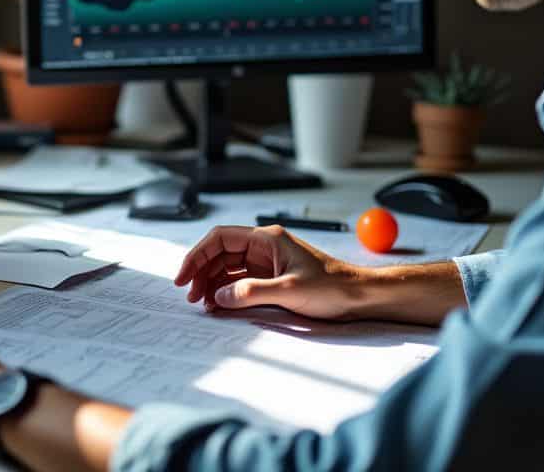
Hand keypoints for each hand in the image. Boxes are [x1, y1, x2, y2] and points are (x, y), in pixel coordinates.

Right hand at [174, 225, 361, 318]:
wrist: (359, 297)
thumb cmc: (334, 287)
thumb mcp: (291, 290)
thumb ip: (252, 293)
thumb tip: (219, 297)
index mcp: (267, 240)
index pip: (220, 238)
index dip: (197, 255)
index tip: (184, 276)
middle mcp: (264, 247)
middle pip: (220, 253)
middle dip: (202, 272)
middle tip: (191, 295)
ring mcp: (267, 263)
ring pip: (228, 268)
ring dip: (212, 284)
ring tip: (203, 303)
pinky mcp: (272, 279)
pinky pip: (241, 282)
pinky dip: (227, 292)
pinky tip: (220, 305)